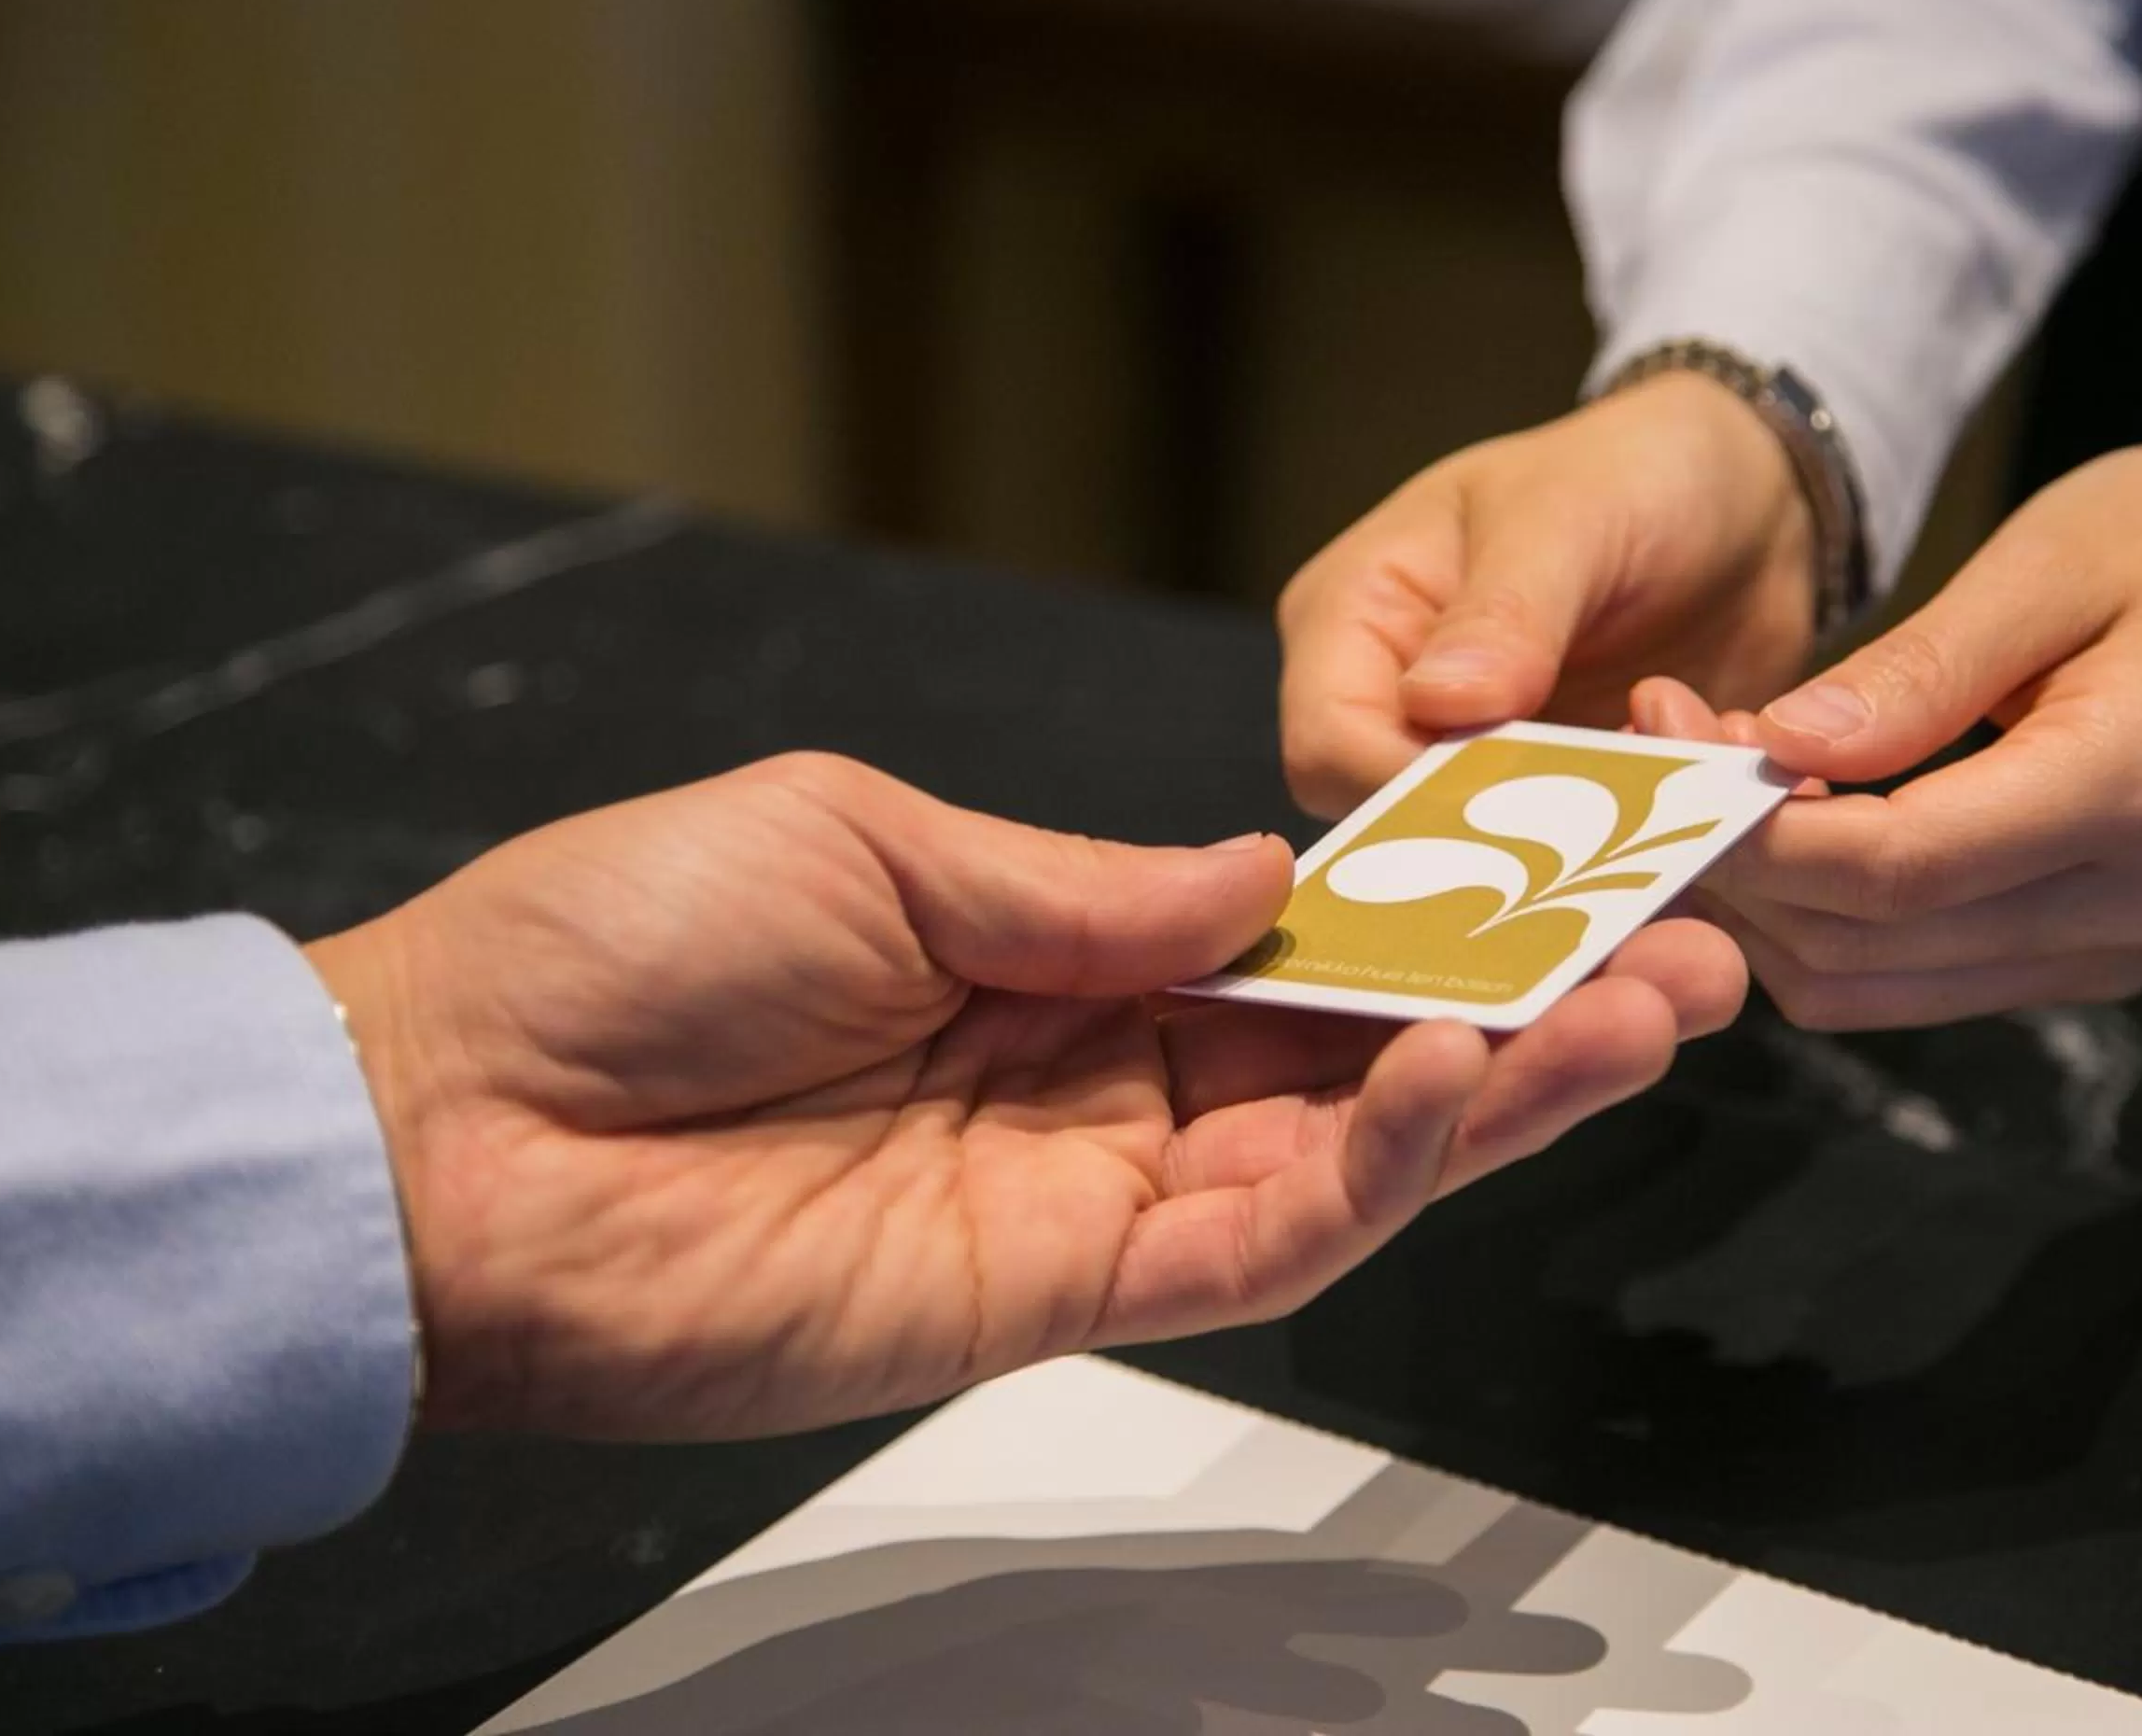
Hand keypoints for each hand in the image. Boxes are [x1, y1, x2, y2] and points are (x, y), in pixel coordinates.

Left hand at [308, 754, 1743, 1437]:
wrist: (451, 1131)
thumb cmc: (622, 945)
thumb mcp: (870, 842)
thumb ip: (1087, 884)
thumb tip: (1270, 872)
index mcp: (1055, 957)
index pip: (1298, 943)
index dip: (1439, 910)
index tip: (1571, 853)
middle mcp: (1098, 1084)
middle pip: (1357, 1057)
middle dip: (1527, 1008)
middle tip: (1690, 950)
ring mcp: (1086, 1200)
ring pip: (1342, 1161)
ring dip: (1498, 1091)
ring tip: (1643, 1009)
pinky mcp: (1050, 1298)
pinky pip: (1248, 1246)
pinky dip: (1363, 1174)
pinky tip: (1452, 1089)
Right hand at [1278, 371, 1816, 816]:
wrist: (1745, 495)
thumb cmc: (1632, 470)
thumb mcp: (1568, 515)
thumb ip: (1505, 612)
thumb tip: (1439, 702)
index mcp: (1355, 617)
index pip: (1329, 746)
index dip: (1406, 795)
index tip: (1516, 806)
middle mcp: (1395, 702)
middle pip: (1392, 825)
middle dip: (1494, 844)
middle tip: (1602, 843)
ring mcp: (1475, 758)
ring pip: (1482, 860)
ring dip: (1574, 857)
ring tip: (1668, 820)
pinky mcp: (1553, 798)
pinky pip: (1566, 862)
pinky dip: (1627, 855)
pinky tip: (1695, 820)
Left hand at [1634, 434, 2141, 1029]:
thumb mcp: (2046, 558)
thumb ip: (1913, 672)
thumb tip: (1774, 752)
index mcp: (2139, 789)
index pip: (1900, 870)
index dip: (1758, 833)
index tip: (1668, 742)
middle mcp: (2136, 903)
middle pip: (1868, 946)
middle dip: (1737, 864)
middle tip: (1665, 740)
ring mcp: (2115, 949)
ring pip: (1868, 986)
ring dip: (1764, 902)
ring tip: (1713, 773)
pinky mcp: (2082, 957)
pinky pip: (1907, 976)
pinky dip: (1821, 916)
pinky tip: (1788, 816)